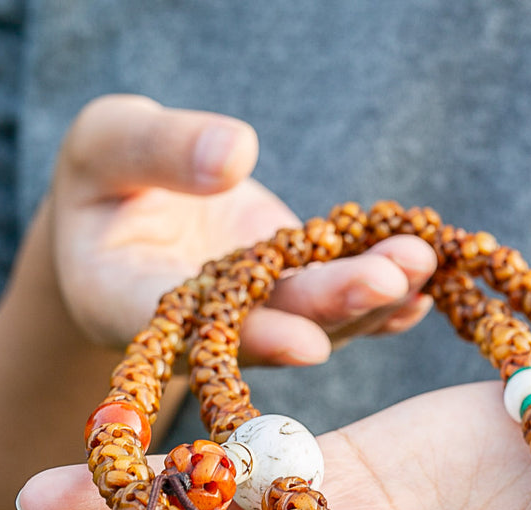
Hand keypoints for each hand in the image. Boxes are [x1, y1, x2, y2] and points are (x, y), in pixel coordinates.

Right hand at [50, 94, 435, 360]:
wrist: (121, 213)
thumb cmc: (102, 175)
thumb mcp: (105, 144)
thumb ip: (156, 150)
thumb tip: (235, 155)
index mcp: (130, 302)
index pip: (194, 328)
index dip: (255, 338)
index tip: (308, 344)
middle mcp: (201, 329)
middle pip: (272, 324)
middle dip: (333, 305)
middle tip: (390, 280)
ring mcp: (252, 317)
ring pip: (316, 317)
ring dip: (372, 297)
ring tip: (423, 262)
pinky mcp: (287, 301)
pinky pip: (338, 306)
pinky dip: (383, 300)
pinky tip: (428, 289)